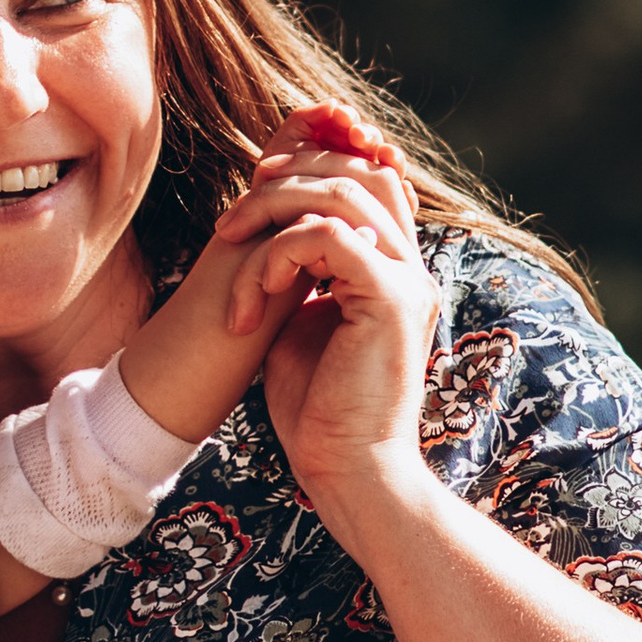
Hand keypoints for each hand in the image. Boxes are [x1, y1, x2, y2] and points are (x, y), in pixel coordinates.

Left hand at [208, 115, 436, 527]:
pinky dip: (279, 255)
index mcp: (392, 270)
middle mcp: (410, 267)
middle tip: (232, 220)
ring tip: (231, 246)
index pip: (368, 182)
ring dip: (272, 212)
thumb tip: (270, 234)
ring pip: (341, 196)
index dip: (310, 170)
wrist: (347, 471)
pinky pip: (328, 238)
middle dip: (286, 179)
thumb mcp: (301, 322)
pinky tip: (258, 295)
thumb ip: (299, 273)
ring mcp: (407, 281)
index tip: (252, 196)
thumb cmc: (317, 409)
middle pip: (357, 174)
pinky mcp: (391, 300)